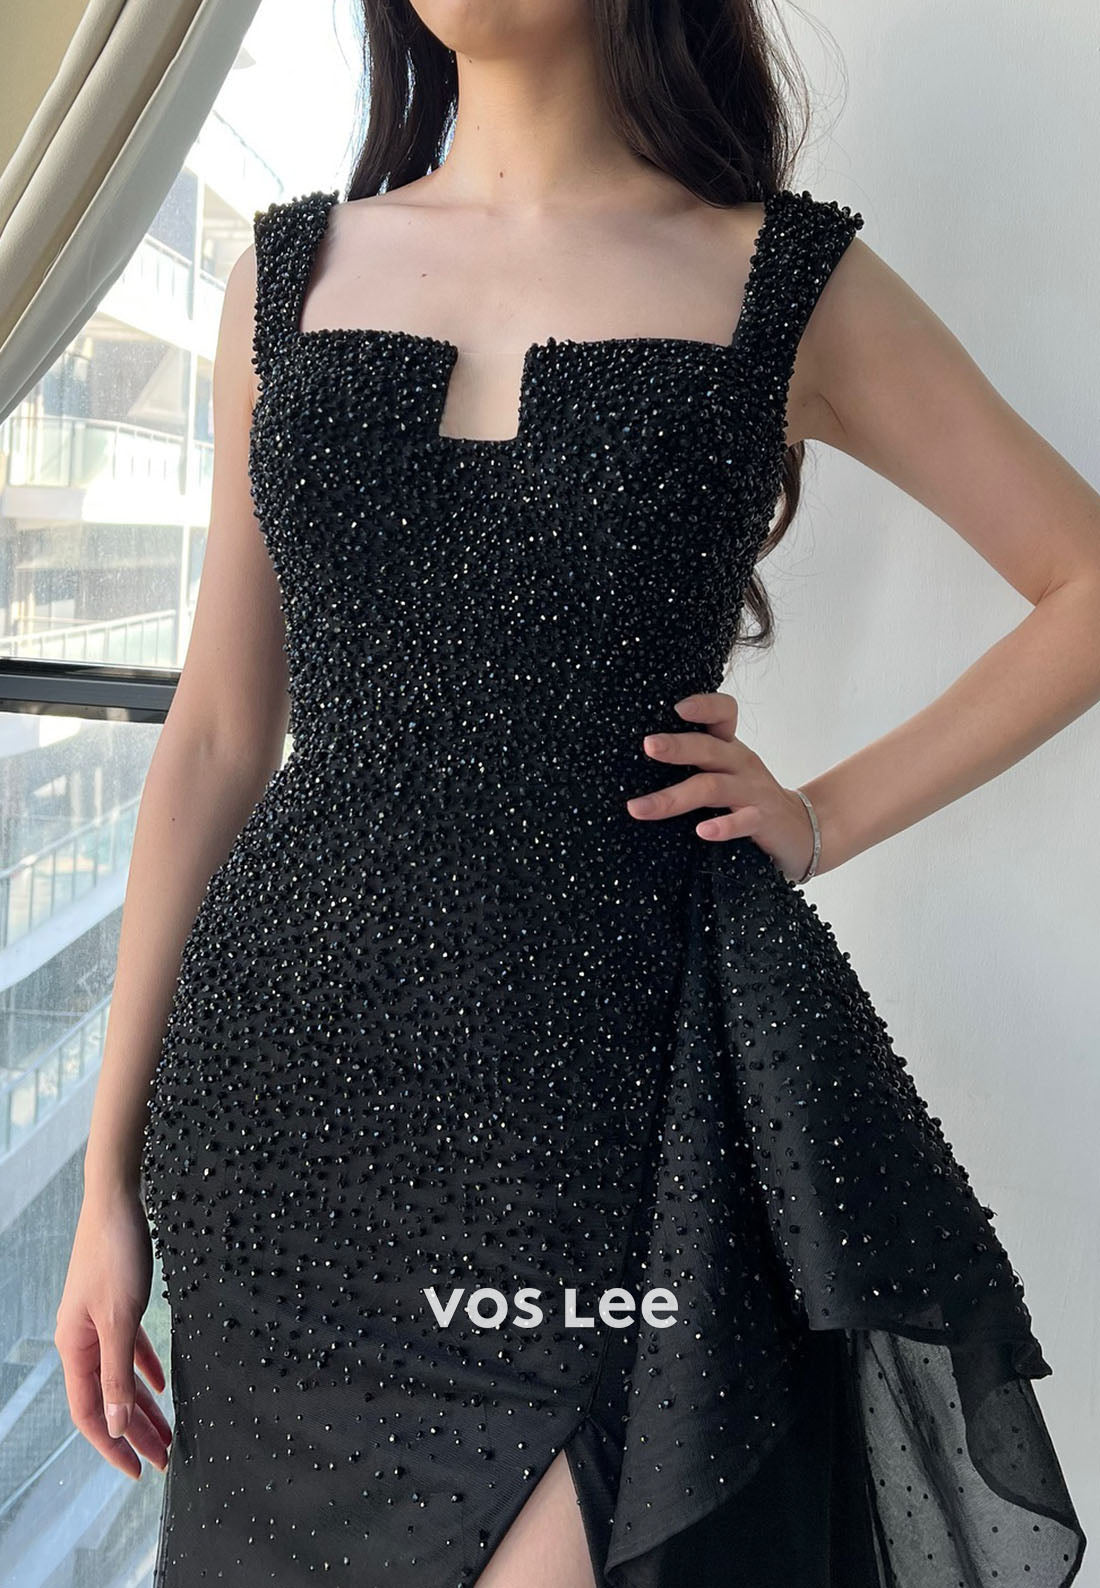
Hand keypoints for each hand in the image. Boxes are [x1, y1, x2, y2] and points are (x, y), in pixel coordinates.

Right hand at [54, 1187, 171, 1479]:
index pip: (90, 1413)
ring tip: (168, 1434)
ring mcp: (98, 1322)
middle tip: (163, 1460)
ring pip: (120, 1377)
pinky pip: (130, 1349)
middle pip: (108, 1400)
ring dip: (142, 1407)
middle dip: (135, 1433)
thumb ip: (116, 1372)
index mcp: (75, 1348)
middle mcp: (82, 1340)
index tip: (137, 1470)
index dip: (112, 1445)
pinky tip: (161, 1386)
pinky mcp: (116, 1304)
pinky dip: (144, 1369)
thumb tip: (112, 1424)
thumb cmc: (115, 1253)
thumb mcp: (121, 1317)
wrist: (116, 1200)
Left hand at [625, 691, 816, 882]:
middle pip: (708, 748)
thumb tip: (628, 763)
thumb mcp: (724, 773)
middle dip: (676, 746)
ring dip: (674, 798)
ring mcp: (753, 791)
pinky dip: (723, 826)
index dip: (703, 706)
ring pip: (713, 787)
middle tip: (647, 746)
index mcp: (729, 747)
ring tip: (640, 808)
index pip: (723, 712)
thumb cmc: (748, 799)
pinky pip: (743, 821)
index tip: (675, 708)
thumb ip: (693, 764)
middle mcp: (741, 763)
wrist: (799, 831)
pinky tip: (703, 830)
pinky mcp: (764, 820)